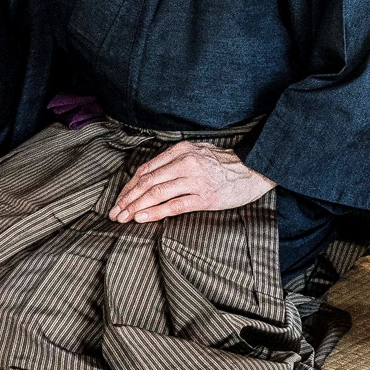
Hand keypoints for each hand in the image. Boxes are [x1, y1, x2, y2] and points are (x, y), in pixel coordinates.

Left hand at [108, 141, 273, 223]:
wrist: (256, 170)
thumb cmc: (225, 164)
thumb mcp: (198, 152)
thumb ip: (174, 161)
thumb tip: (148, 176)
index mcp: (180, 151)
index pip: (146, 170)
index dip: (129, 186)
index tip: (119, 199)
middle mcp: (185, 163)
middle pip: (147, 182)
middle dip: (127, 199)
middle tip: (114, 213)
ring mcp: (195, 180)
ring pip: (156, 193)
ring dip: (136, 207)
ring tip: (123, 218)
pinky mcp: (205, 197)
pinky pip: (175, 205)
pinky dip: (155, 212)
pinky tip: (142, 218)